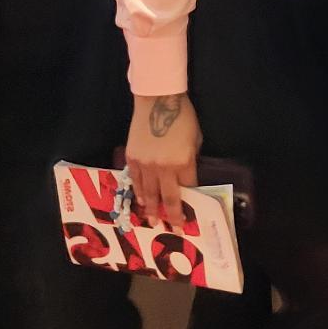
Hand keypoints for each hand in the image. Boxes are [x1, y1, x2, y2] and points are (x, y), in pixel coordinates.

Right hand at [126, 93, 200, 225]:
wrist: (158, 99)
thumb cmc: (182, 117)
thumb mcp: (195, 140)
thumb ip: (190, 160)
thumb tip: (185, 176)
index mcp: (183, 162)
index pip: (187, 190)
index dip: (187, 205)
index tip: (187, 218)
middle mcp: (164, 168)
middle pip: (167, 198)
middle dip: (170, 215)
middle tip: (172, 229)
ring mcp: (146, 164)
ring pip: (148, 193)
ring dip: (151, 208)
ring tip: (152, 221)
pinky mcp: (132, 158)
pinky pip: (135, 181)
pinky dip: (139, 192)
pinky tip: (141, 201)